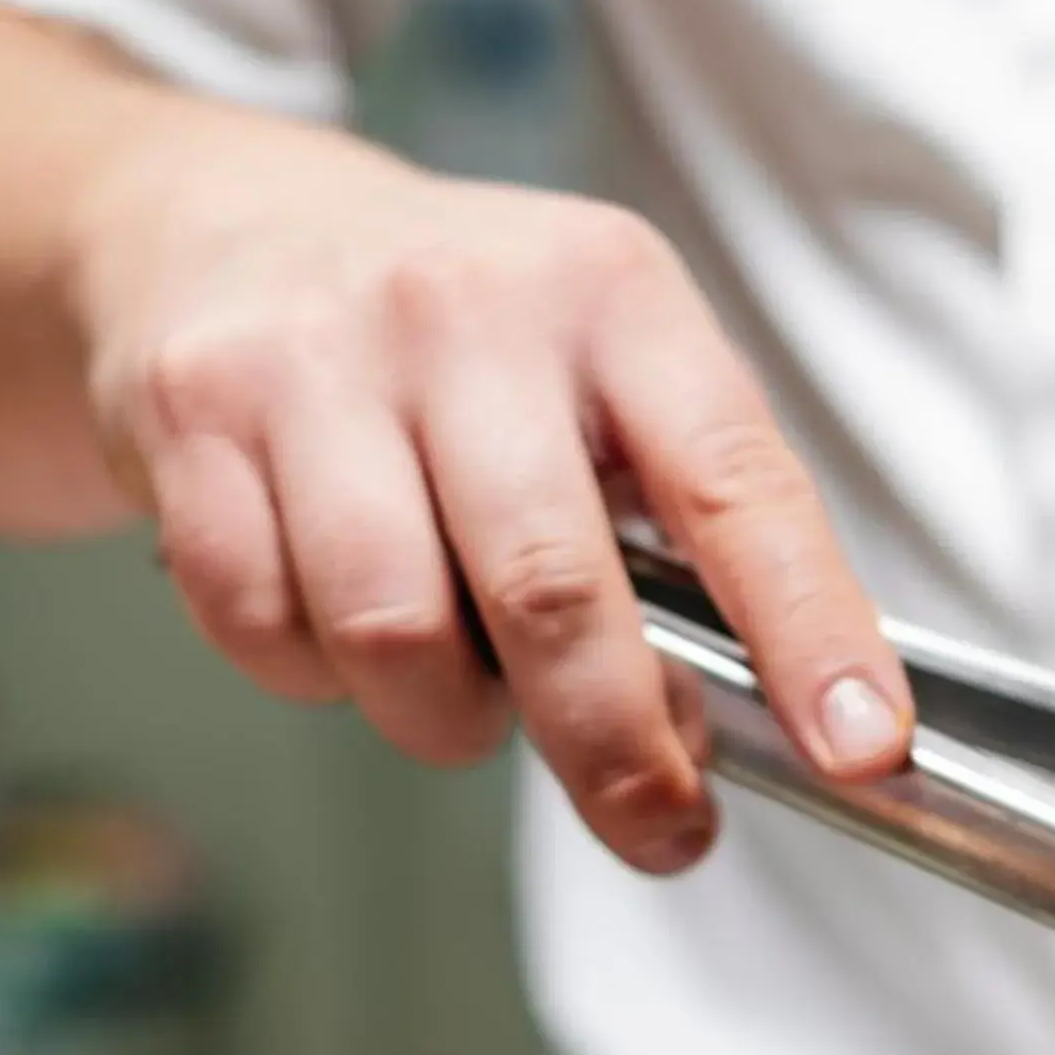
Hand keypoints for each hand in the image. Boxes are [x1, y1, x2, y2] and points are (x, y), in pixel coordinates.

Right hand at [70, 114, 910, 871]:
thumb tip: (717, 732)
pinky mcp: (192, 416)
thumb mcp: (602, 378)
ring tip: (459, 692)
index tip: (863, 747)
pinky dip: (315, 678)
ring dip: (444, 719)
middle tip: (658, 827)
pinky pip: (266, 629)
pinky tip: (337, 626)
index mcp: (612, 297)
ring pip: (396, 634)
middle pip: (552, 592)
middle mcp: (466, 307)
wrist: (220, 226)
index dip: (809, 631)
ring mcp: (316, 357)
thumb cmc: (457, 345)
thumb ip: (677, 539)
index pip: (734, 485)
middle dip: (615, 749)